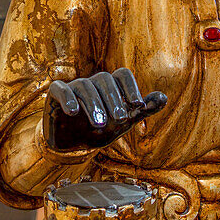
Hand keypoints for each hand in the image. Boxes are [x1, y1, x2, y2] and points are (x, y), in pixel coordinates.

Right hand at [44, 68, 166, 150]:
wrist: (73, 144)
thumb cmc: (101, 128)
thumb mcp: (124, 122)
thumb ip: (143, 110)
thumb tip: (164, 98)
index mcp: (111, 85)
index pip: (123, 75)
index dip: (131, 87)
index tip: (138, 105)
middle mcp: (93, 82)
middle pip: (104, 79)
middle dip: (114, 99)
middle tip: (120, 119)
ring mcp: (74, 86)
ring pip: (84, 86)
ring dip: (94, 104)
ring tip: (100, 124)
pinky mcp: (56, 95)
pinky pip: (60, 89)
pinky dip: (67, 99)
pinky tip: (74, 112)